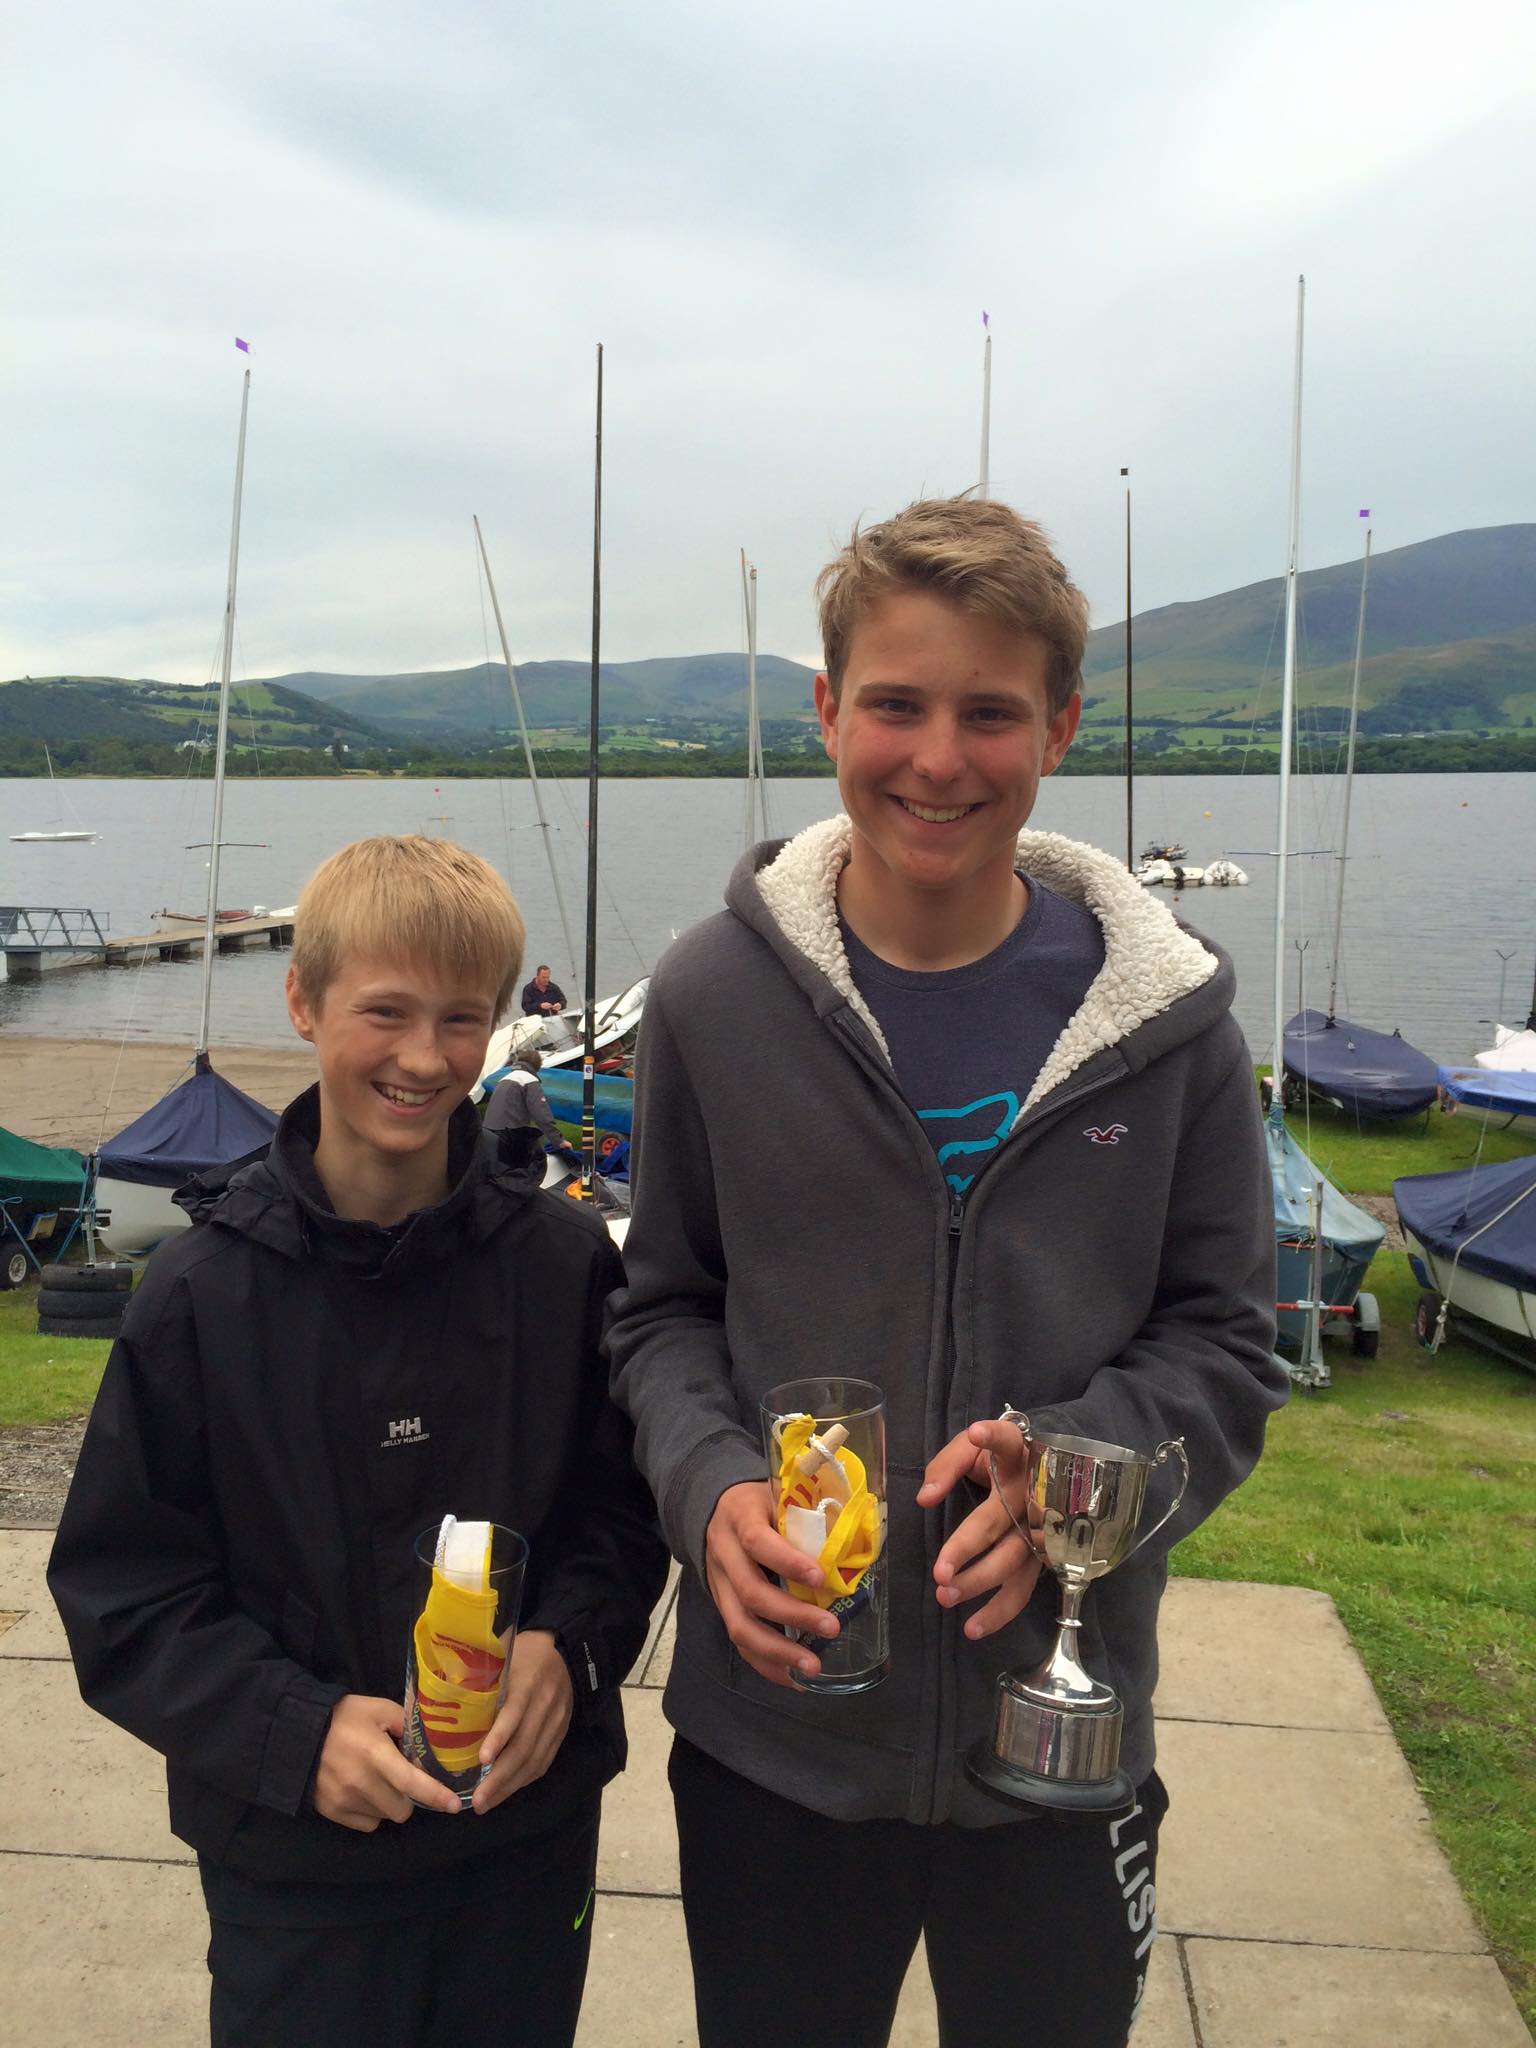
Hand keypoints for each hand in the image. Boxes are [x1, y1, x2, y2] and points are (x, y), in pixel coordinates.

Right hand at [314, 1693, 459, 1830]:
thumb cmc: (344, 1718)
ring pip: (385, 1817)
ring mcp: (344, 1801)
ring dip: (390, 1804)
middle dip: (409, 1798)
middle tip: (402, 1779)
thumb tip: (430, 1745)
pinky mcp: (332, 1812)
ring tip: (379, 1781)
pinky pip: (367, 1824)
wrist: (298, 1734)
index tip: (455, 1805)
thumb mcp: (379, 1709)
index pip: (411, 1782)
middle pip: (402, 1809)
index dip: (436, 1795)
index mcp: (375, 1753)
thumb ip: (407, 1724)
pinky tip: (364, 1792)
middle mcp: (360, 1782)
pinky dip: (372, 1812)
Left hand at [471, 1630, 572, 1814]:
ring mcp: (557, 1720)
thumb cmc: (520, 1654)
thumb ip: (477, 1679)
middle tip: (476, 1800)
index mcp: (528, 1681)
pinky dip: (523, 1780)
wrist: (564, 1651)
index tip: (481, 1760)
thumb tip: (438, 1703)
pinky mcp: (561, 1732)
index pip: (515, 1712)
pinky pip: (543, 1762)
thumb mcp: (500, 1658)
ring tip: (485, 1803)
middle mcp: (546, 1703)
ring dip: (510, 1786)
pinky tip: (504, 1791)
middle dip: (500, 1777)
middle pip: (525, 1745)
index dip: (499, 1737)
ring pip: (535, 1760)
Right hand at [704, 1480, 837, 1687]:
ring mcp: (718, 1583)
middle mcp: (723, 1552)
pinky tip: (793, 1678)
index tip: (820, 1578)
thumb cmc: (761, 1500)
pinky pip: (739, 1640)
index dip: (787, 1562)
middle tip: (831, 1628)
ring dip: (777, 1651)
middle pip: (750, 1592)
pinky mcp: (722, 1605)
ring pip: (739, 1625)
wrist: (714, 1505)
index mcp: (740, 1516)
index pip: (757, 1541)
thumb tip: (854, 1547)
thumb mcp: (779, 1494)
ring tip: (812, 1667)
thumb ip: (806, 1516)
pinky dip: (765, 1664)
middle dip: (792, 1615)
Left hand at [918, 1419, 1043, 1640]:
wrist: (1048, 1471)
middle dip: (967, 1550)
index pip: (1006, 1441)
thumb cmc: (999, 1458)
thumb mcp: (973, 1449)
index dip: (992, 1438)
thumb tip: (925, 1498)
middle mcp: (1030, 1494)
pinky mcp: (1041, 1558)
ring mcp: (1039, 1530)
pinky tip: (972, 1629)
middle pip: (997, 1524)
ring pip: (1011, 1563)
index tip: (977, 1432)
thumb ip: (947, 1464)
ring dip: (979, 1584)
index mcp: (1015, 1458)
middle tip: (939, 1573)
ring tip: (945, 1596)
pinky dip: (998, 1613)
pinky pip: (1021, 1589)